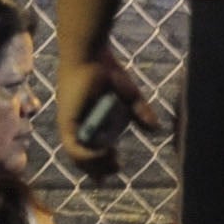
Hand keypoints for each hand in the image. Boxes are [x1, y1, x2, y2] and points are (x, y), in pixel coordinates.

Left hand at [52, 54, 167, 178]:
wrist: (91, 54)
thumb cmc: (106, 70)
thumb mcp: (129, 97)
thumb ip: (141, 113)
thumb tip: (157, 129)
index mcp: (87, 121)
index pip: (89, 151)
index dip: (100, 164)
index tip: (118, 167)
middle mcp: (75, 125)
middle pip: (82, 159)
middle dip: (99, 169)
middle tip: (117, 169)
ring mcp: (69, 124)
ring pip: (78, 157)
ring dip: (96, 165)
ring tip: (114, 163)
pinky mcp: (66, 122)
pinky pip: (74, 148)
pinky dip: (89, 156)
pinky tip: (108, 152)